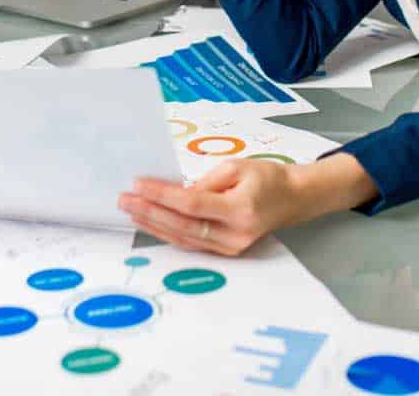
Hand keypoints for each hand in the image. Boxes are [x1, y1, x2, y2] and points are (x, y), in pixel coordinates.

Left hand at [118, 159, 308, 255]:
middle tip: (125, 199)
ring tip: (131, 210)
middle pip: (183, 225)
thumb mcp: (237, 168)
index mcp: (240, 209)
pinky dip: (169, 232)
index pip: (192, 204)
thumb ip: (204, 182)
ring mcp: (231, 247)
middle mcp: (235, 234)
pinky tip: (151, 222)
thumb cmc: (267, 178)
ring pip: (184, 238)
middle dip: (150, 212)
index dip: (162, 195)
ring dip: (154, 224)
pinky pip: (192, 243)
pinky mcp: (226, 251)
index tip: (139, 184)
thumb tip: (174, 195)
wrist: (292, 199)